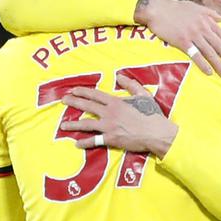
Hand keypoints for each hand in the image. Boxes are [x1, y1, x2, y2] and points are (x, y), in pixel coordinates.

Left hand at [61, 75, 178, 157]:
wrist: (156, 133)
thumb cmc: (151, 114)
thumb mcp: (143, 95)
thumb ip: (131, 85)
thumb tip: (120, 76)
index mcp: (116, 102)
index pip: (95, 95)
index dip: (83, 92)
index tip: (73, 90)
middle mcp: (109, 113)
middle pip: (87, 106)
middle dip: (73, 102)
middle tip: (63, 101)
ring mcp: (108, 127)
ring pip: (86, 124)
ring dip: (73, 124)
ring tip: (63, 125)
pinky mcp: (111, 139)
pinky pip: (94, 140)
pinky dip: (85, 143)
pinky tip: (77, 143)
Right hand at [134, 0, 220, 76]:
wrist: (157, 9)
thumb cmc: (176, 8)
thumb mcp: (196, 7)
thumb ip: (210, 14)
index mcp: (208, 20)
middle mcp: (203, 28)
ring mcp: (193, 35)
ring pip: (210, 52)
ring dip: (219, 65)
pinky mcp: (182, 41)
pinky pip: (195, 55)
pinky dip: (203, 64)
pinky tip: (209, 72)